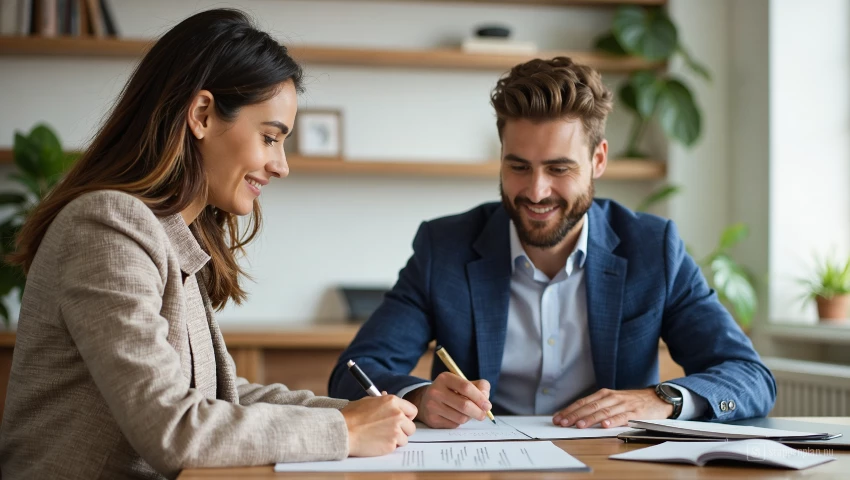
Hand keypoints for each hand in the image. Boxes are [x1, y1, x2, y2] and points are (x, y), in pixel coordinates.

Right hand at [341, 393, 416, 456]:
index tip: (402, 420)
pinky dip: (388, 447)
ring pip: (405, 438)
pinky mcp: (391, 444)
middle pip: (411, 426)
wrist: (343, 431)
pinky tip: (377, 442)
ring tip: (381, 436)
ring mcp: (395, 430)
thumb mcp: (368, 401)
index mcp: (392, 401)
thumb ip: (382, 401)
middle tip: (390, 431)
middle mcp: (397, 415)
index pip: (412, 410)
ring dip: (396, 439)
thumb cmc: (352, 416)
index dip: (407, 416)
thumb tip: (388, 398)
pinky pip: (396, 447)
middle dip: (403, 430)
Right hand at [406, 372, 491, 428]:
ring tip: (466, 413)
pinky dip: (459, 422)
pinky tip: (455, 416)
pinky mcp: (432, 419)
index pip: (466, 387)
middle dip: (478, 412)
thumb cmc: (451, 391)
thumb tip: (486, 401)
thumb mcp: (463, 383)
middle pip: (464, 405)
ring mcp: (432, 406)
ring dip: (468, 417)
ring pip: (460, 417)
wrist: (426, 401)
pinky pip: (454, 425)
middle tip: (483, 415)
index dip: (480, 397)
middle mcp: (436, 391)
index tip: (487, 406)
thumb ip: (480, 387)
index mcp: (445, 378)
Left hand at [552, 388, 672, 427]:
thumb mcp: (612, 401)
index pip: (583, 402)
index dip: (569, 410)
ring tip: (579, 425)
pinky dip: (613, 421)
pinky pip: (622, 417)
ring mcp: (623, 404)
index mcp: (603, 395)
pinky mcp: (635, 412)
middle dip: (574, 415)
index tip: (558, 418)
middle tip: (562, 423)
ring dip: (590, 419)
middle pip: (589, 407)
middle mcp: (611, 397)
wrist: (656, 398)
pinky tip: (604, 425)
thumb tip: (576, 417)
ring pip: (603, 411)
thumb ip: (597, 407)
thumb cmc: (631, 402)